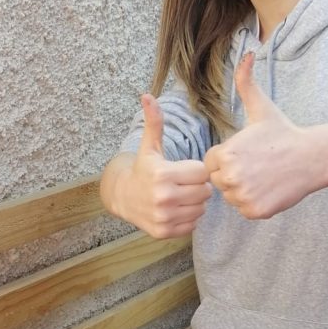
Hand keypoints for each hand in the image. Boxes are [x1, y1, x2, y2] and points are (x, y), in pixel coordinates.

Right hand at [108, 95, 211, 237]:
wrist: (122, 198)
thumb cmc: (143, 169)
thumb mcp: (149, 146)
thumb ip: (154, 122)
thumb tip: (147, 95)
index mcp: (163, 174)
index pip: (202, 172)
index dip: (196, 170)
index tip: (184, 169)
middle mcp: (164, 198)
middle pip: (204, 192)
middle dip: (197, 186)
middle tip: (183, 183)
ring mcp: (164, 218)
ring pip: (201, 209)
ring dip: (195, 203)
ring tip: (180, 196)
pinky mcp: (164, 232)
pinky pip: (192, 224)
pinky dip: (188, 218)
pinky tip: (175, 209)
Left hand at [204, 53, 321, 218]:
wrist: (313, 158)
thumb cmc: (284, 133)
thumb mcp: (262, 108)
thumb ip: (246, 82)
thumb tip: (247, 53)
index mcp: (225, 154)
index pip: (211, 163)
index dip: (227, 158)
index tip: (248, 153)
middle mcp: (231, 177)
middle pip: (219, 181)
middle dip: (233, 174)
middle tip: (257, 165)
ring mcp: (243, 196)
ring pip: (231, 196)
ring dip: (242, 189)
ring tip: (263, 176)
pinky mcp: (255, 211)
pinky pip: (244, 208)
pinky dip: (254, 202)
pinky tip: (269, 188)